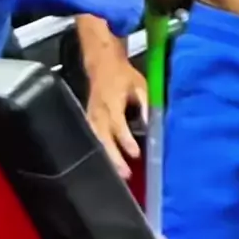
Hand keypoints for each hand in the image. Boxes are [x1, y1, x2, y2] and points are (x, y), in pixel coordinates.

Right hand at [87, 55, 146, 179]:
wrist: (103, 64)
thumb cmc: (123, 75)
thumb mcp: (140, 85)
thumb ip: (145, 104)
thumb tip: (150, 125)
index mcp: (111, 102)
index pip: (117, 124)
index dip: (126, 139)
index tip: (135, 153)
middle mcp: (99, 111)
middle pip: (103, 138)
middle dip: (114, 157)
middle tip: (125, 174)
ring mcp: (91, 116)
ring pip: (96, 140)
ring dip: (106, 157)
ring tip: (118, 174)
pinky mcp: (88, 118)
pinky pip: (91, 137)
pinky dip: (98, 150)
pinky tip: (106, 163)